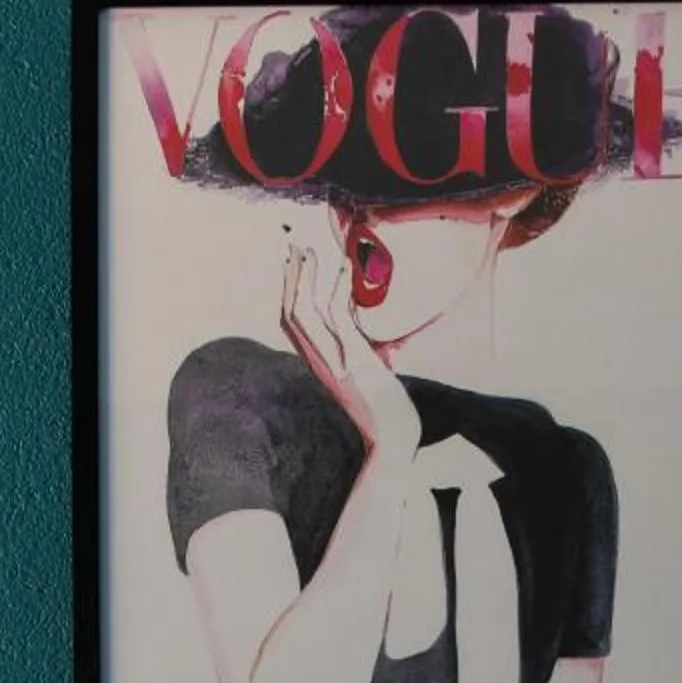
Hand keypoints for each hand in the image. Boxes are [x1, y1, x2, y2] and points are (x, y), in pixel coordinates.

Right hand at [280, 244, 420, 462]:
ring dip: (305, 277)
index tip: (293, 261)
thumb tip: (382, 349)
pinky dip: (337, 288)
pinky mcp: (352, 361)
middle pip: (289, 313)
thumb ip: (367, 358)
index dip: (288, 290)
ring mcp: (333, 362)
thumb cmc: (388, 411)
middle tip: (291, 242)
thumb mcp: (372, 377)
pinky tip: (344, 265)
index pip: (292, 323)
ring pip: (304, 312)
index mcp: (319, 363)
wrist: (393, 440)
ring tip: (310, 248)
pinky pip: (337, 317)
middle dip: (288, 276)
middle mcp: (319, 362)